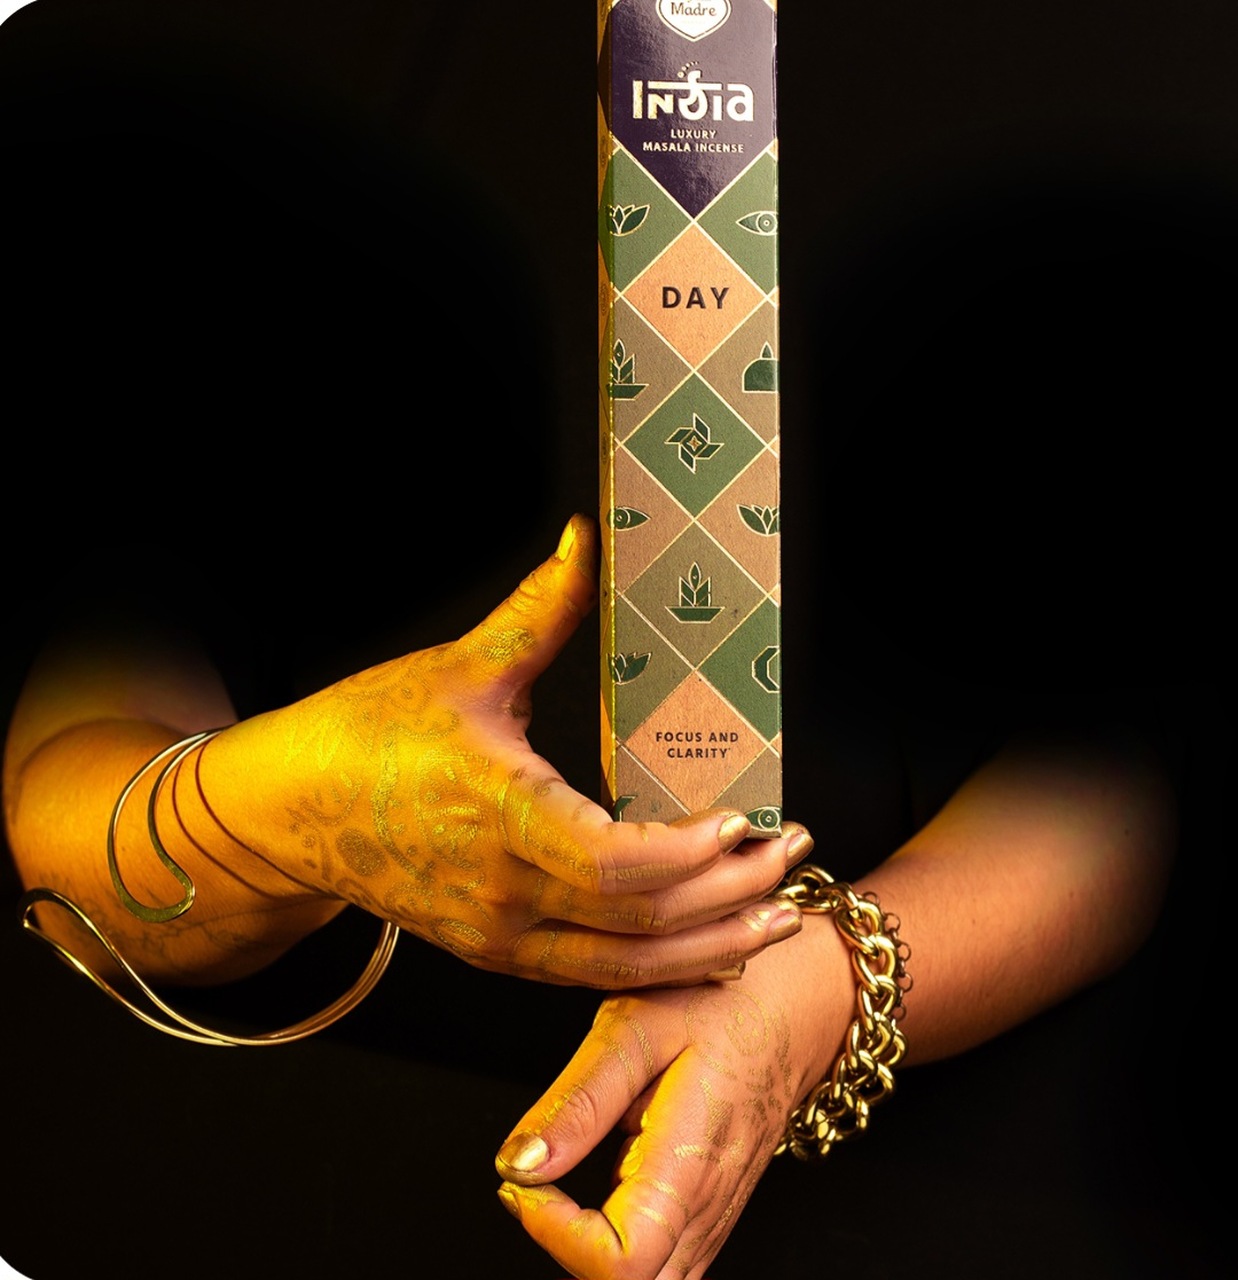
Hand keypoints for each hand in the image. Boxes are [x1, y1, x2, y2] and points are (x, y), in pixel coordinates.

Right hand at [200, 516, 811, 986]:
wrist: (289, 809)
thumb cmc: (365, 735)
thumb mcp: (459, 666)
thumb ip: (540, 610)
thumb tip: (585, 538)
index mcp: (498, 817)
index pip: (618, 866)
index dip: (694, 855)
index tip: (747, 821)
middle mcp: (501, 895)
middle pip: (641, 923)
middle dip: (732, 894)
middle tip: (793, 854)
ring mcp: (497, 935)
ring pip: (624, 965)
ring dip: (710, 944)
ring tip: (777, 915)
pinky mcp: (494, 951)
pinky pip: (591, 976)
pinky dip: (659, 968)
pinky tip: (708, 950)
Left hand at [494, 917, 851, 1276]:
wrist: (791, 1008)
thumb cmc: (719, 1007)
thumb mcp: (637, 1027)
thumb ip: (581, 1100)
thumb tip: (519, 1165)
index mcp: (690, 1165)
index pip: (622, 1266)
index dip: (556, 1236)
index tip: (524, 1181)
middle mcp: (707, 1210)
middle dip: (563, 1249)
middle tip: (533, 1182)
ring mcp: (713, 1222)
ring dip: (585, 1252)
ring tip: (555, 1182)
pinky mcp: (707, 1217)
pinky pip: (661, 1265)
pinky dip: (612, 1246)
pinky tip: (589, 1192)